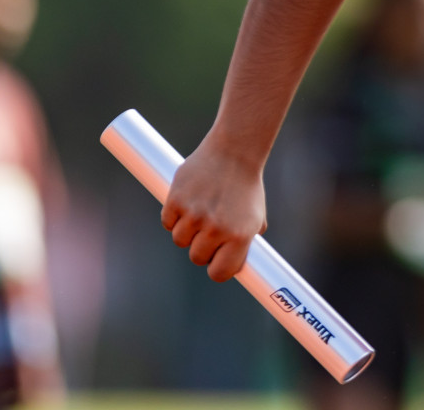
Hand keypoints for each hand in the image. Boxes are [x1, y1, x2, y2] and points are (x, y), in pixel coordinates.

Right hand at [161, 141, 267, 282]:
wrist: (235, 151)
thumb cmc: (246, 186)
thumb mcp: (255, 217)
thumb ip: (246, 243)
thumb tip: (239, 268)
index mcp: (240, 235)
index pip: (219, 273)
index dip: (217, 268)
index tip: (216, 261)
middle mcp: (217, 228)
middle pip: (197, 258)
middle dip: (202, 247)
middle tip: (209, 230)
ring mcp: (195, 215)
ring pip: (180, 240)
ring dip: (187, 230)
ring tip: (201, 210)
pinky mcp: (176, 201)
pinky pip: (168, 222)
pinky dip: (174, 216)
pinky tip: (189, 201)